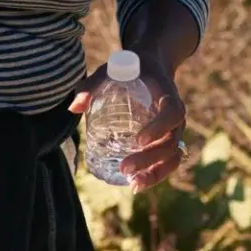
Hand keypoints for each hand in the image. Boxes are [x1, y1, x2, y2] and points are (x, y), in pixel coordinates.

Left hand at [70, 54, 188, 191]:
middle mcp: (176, 116)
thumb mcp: (112, 68)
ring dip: (156, 173)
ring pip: (173, 157)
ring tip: (133, 185)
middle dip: (150, 158)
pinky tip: (136, 185)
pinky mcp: (168, 140)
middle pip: (171, 142)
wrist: (154, 66)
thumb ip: (93, 84)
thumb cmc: (131, 67)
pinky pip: (169, 161)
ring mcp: (174, 130)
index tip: (138, 140)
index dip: (158, 128)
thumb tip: (74, 108)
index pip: (172, 113)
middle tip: (124, 167)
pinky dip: (156, 175)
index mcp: (167, 94)